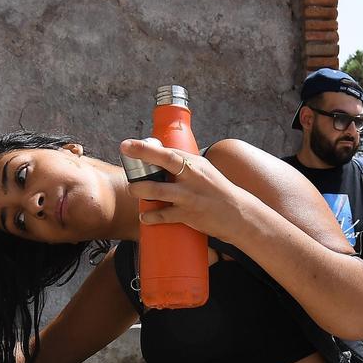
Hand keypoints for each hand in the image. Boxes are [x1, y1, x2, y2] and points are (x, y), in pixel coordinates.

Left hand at [122, 139, 249, 242]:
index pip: (167, 151)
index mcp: (194, 164)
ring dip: (140, 190)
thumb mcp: (203, 171)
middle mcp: (192, 177)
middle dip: (142, 156)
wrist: (238, 214)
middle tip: (124, 154)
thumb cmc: (217, 191)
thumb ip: (183, 165)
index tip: (127, 144)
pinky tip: (145, 217)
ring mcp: (189, 196)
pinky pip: (164, 216)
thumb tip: (157, 157)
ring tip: (133, 190)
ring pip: (158, 190)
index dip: (145, 147)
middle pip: (164, 161)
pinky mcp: (189, 215)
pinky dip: (151, 217)